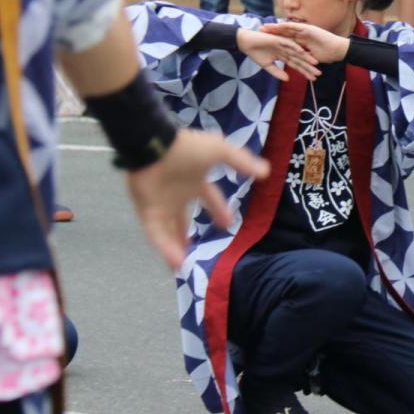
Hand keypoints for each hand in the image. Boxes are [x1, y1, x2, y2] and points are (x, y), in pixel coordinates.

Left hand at [126, 129, 268, 269]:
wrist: (154, 145)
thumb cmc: (187, 148)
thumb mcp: (219, 151)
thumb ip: (241, 161)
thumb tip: (266, 171)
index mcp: (194, 180)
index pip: (209, 198)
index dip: (219, 211)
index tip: (228, 226)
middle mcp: (176, 194)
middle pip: (182, 220)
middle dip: (188, 235)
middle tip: (197, 254)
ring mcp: (161, 204)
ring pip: (168, 232)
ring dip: (175, 248)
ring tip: (183, 267)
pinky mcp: (147, 211)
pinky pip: (156, 234)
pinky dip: (165, 248)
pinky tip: (176, 262)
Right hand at [235, 28, 319, 81]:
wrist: (246, 43)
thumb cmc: (256, 53)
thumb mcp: (267, 66)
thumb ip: (277, 73)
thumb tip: (287, 79)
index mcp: (284, 56)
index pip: (296, 65)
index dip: (304, 72)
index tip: (313, 79)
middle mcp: (286, 50)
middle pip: (300, 60)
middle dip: (309, 67)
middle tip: (319, 74)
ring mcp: (283, 44)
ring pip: (297, 52)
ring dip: (306, 57)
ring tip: (315, 64)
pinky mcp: (279, 39)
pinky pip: (289, 43)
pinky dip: (295, 47)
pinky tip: (303, 52)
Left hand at [259, 22, 349, 63]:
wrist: (337, 50)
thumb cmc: (326, 55)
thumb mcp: (309, 58)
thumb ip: (302, 59)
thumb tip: (295, 64)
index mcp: (300, 41)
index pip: (285, 39)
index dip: (274, 38)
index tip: (263, 39)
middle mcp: (301, 34)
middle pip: (283, 32)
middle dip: (272, 31)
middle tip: (259, 30)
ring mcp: (304, 31)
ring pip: (287, 28)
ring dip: (276, 27)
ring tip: (265, 26)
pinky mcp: (308, 29)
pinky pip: (295, 27)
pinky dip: (286, 26)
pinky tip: (277, 25)